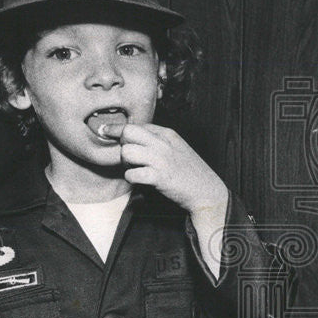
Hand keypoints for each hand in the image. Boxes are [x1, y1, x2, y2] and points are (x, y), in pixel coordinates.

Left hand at [104, 122, 228, 214]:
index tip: (110, 134)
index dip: (123, 132)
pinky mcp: (158, 177)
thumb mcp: (178, 148)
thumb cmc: (191, 172)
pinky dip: (131, 178)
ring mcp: (161, 160)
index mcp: (168, 134)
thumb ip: (160, 141)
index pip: (138, 126)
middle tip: (127, 155)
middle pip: (128, 132)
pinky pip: (131, 174)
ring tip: (134, 168)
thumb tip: (137, 139)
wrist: (207, 191)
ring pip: (126, 152)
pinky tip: (139, 180)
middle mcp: (163, 144)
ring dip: (125, 162)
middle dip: (121, 143)